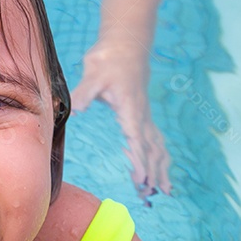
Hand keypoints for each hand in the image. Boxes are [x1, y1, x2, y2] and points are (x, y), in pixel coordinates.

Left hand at [71, 43, 171, 202]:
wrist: (126, 44)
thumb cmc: (108, 59)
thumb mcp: (93, 74)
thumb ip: (85, 93)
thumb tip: (75, 109)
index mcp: (131, 109)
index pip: (137, 139)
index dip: (141, 160)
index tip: (143, 180)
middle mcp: (142, 116)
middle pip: (152, 149)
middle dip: (153, 173)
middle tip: (151, 196)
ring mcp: (145, 116)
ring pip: (158, 147)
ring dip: (161, 169)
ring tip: (164, 192)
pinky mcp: (143, 115)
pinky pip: (155, 141)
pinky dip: (159, 158)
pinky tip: (161, 171)